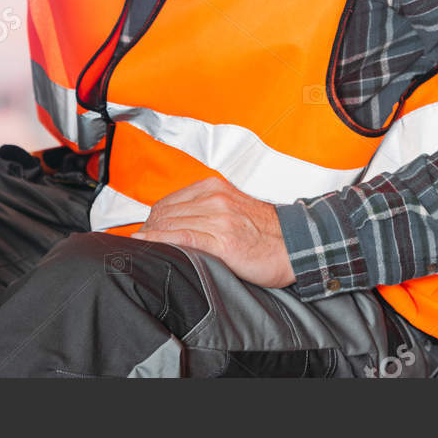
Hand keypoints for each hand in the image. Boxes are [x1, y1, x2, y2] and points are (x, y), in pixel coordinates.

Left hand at [132, 178, 295, 287]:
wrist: (296, 246)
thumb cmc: (266, 233)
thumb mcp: (232, 208)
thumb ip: (205, 209)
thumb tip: (174, 222)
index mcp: (214, 187)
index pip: (168, 201)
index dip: (152, 219)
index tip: (144, 232)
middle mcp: (214, 198)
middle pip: (164, 212)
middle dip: (147, 229)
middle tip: (140, 245)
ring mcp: (218, 218)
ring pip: (169, 223)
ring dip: (150, 237)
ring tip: (142, 249)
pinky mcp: (222, 240)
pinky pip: (182, 237)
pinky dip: (159, 240)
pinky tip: (146, 244)